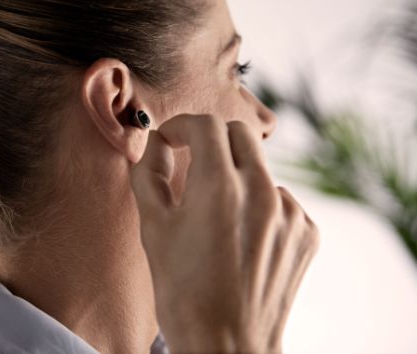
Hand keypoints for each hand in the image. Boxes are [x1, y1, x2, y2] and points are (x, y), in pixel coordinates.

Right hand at [130, 113, 319, 353]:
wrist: (226, 344)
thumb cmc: (183, 290)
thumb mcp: (153, 227)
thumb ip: (149, 173)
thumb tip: (156, 144)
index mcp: (220, 187)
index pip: (206, 124)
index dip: (181, 125)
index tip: (170, 139)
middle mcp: (262, 192)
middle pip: (240, 133)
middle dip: (211, 138)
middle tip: (192, 160)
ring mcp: (290, 213)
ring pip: (260, 167)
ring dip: (236, 174)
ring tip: (217, 212)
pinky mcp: (306, 233)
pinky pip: (280, 199)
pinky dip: (259, 204)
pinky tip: (242, 235)